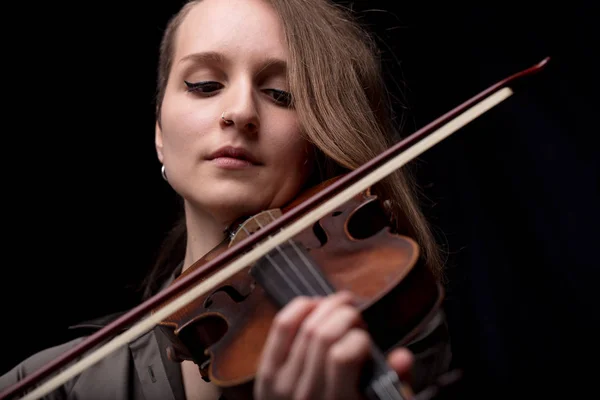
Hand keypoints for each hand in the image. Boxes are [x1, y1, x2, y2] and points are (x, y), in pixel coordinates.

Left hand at [254, 291, 413, 399]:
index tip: (366, 339)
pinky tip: (314, 306)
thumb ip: (395, 383)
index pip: (343, 355)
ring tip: (338, 307)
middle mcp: (308, 394)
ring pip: (304, 327)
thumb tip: (402, 357)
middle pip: (323, 335)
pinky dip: (299, 309)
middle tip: (355, 314)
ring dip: (325, 307)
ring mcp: (283, 383)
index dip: (360, 337)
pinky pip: (281, 327)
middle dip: (344, 314)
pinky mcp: (266, 373)